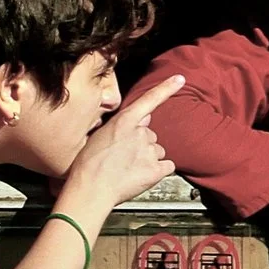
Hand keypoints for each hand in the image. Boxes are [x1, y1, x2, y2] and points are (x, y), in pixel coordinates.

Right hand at [63, 75, 182, 208]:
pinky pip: (167, 166)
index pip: (149, 100)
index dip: (166, 88)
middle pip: (150, 135)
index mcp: (124, 121)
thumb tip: (143, 118)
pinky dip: (158, 171)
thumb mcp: (99, 136)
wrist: (90, 189)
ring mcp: (149, 151)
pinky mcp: (156, 170)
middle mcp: (140, 133)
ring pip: (157, 151)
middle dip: (141, 145)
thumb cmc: (88, 166)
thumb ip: (123, 125)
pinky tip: (141, 176)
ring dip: (148, 158)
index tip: (180, 79)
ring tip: (128, 169)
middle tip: (123, 157)